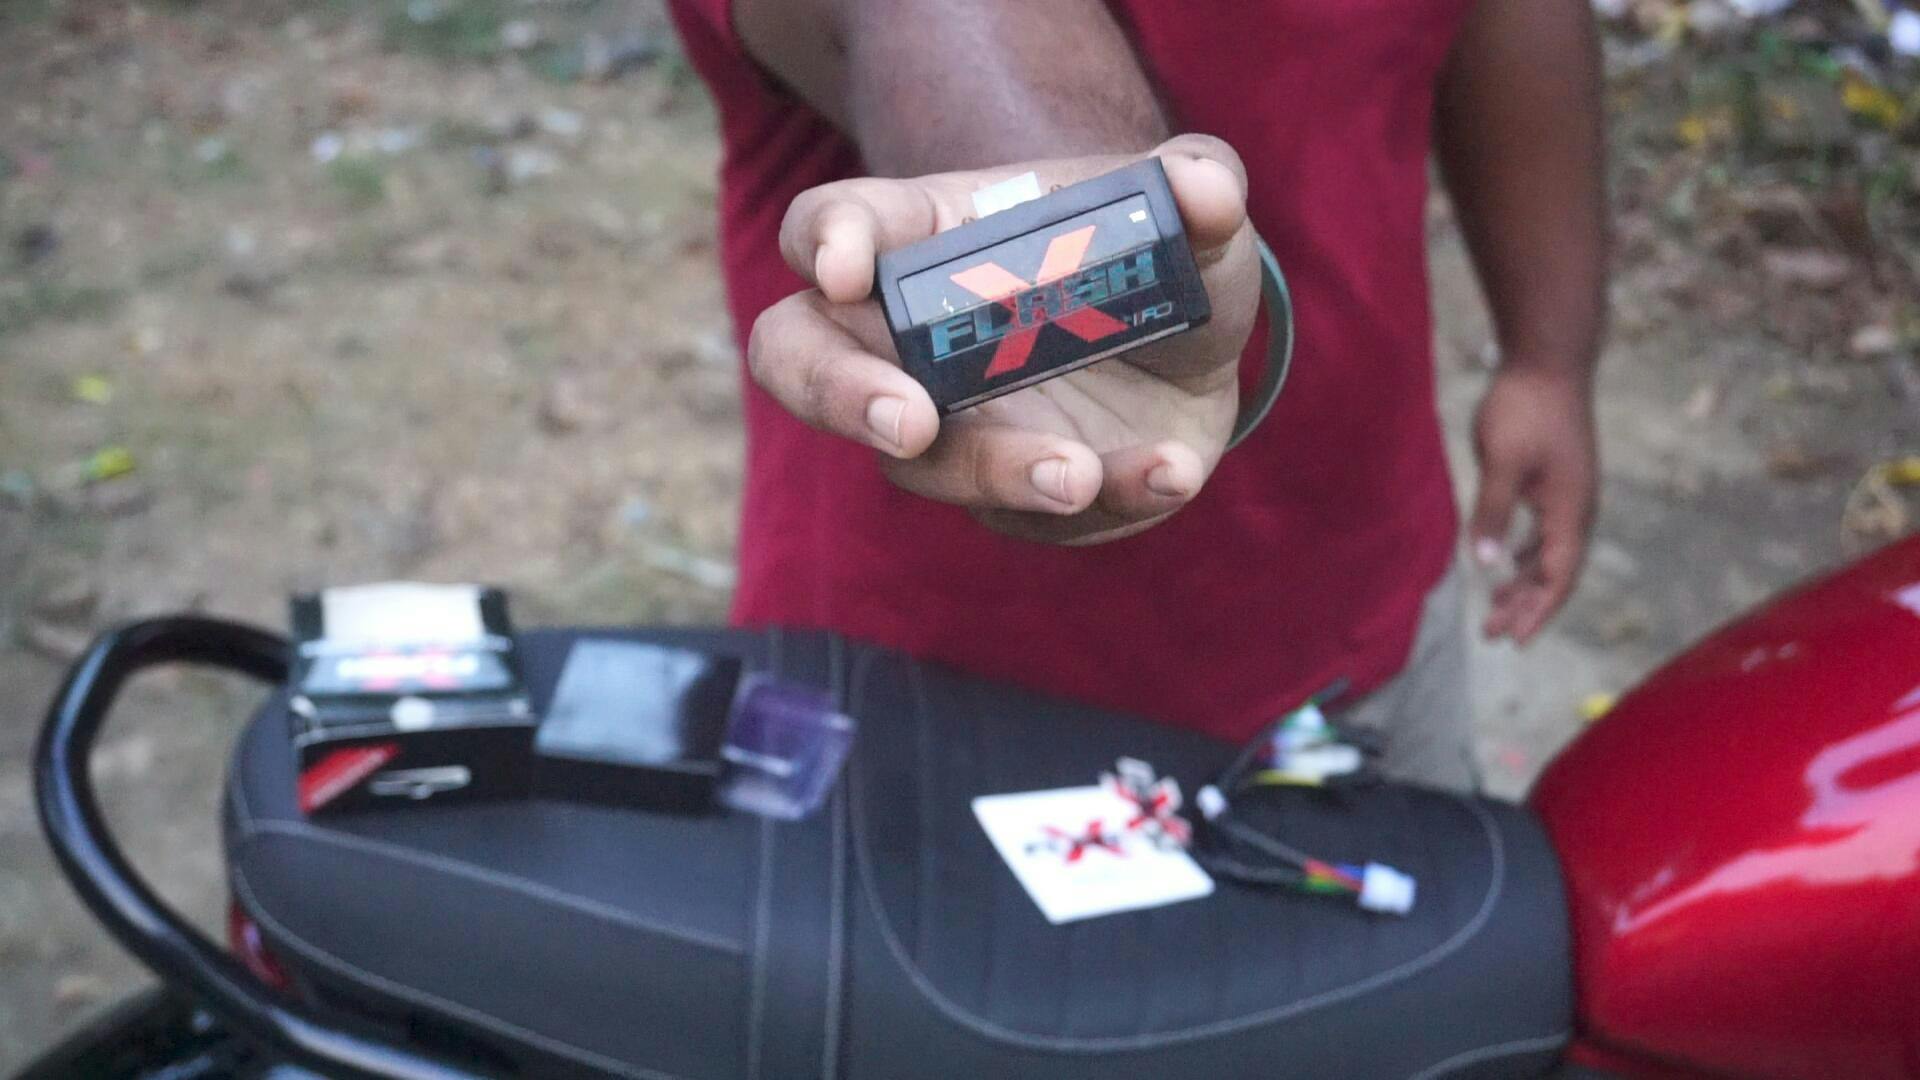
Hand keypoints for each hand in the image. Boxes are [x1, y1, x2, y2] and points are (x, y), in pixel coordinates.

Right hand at [746, 134, 1260, 544]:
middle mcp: (906, 337)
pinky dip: (1109, 496)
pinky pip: (1032, 512)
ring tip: (1080, 471)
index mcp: (923, 239)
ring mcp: (948, 425)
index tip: (847, 269)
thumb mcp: (1187, 209)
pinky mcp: (1006, 495)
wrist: (1193, 352)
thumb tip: (1202, 185)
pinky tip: (1168, 469)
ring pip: (922, 464)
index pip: (828, 227)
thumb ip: (1197, 181)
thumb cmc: (1150, 256)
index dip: (825, 242)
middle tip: (907, 423)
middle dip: (840, 394)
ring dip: (998, 470)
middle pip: (800, 361)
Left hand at [1469, 366, 1597, 642]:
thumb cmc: (1525, 408)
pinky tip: (1504, 565)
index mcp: (1571, 510)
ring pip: (1547, 553)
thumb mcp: (1503, 462)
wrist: (1547, 361)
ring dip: (1523, 583)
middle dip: (1526, 606)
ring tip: (1495, 609)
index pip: (1558, 576)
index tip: (1513, 640)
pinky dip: (1524, 555)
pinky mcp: (1555, 481)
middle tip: (1492, 634)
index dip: (1538, 610)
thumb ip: (1493, 512)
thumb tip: (1485, 564)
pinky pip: (1543, 532)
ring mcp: (1568, 495)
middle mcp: (1577, 508)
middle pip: (1554, 572)